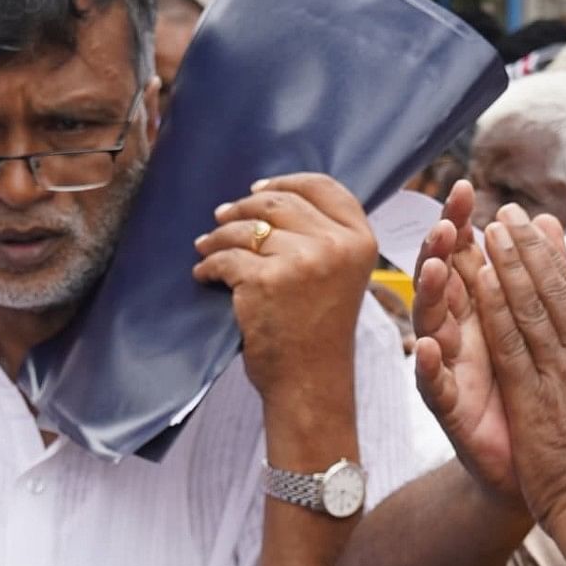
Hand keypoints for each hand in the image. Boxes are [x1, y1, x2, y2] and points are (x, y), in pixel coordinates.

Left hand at [196, 173, 379, 410]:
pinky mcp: (264, 281)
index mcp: (360, 241)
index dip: (285, 182)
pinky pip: (225, 257)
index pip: (323, 187)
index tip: (257, 189)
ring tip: (207, 246)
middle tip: (222, 217)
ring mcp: (301, 262)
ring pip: (245, 227)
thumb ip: (323, 237)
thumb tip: (267, 197)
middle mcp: (335, 246)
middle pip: (278, 202)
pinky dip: (209, 265)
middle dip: (242, 207)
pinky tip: (205, 274)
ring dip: (218, 235)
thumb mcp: (341, 276)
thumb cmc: (319, 333)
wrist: (310, 384)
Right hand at [409, 183, 516, 503]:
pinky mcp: (450, 409)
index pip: (464, 255)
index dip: (460, 223)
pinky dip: (425, 365)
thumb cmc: (530, 389)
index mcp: (479, 309)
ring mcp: (450, 369)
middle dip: (439, 250)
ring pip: (430, 324)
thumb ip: (540, 273)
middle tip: (446, 225)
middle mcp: (457, 333)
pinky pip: (432, 385)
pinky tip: (423, 346)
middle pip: (440, 281)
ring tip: (436, 269)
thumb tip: (542, 219)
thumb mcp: (537, 323)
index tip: (464, 189)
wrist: (539, 461)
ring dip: (430, 296)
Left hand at [463, 203, 565, 525]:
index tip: (547, 237)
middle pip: (557, 294)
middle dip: (532, 251)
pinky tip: (481, 279)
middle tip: (511, 216)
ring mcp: (562, 377)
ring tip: (492, 229)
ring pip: (533, 308)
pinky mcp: (534, 399)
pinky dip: (497, 308)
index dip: (561, 267)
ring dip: (510, 265)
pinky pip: (511, 343)